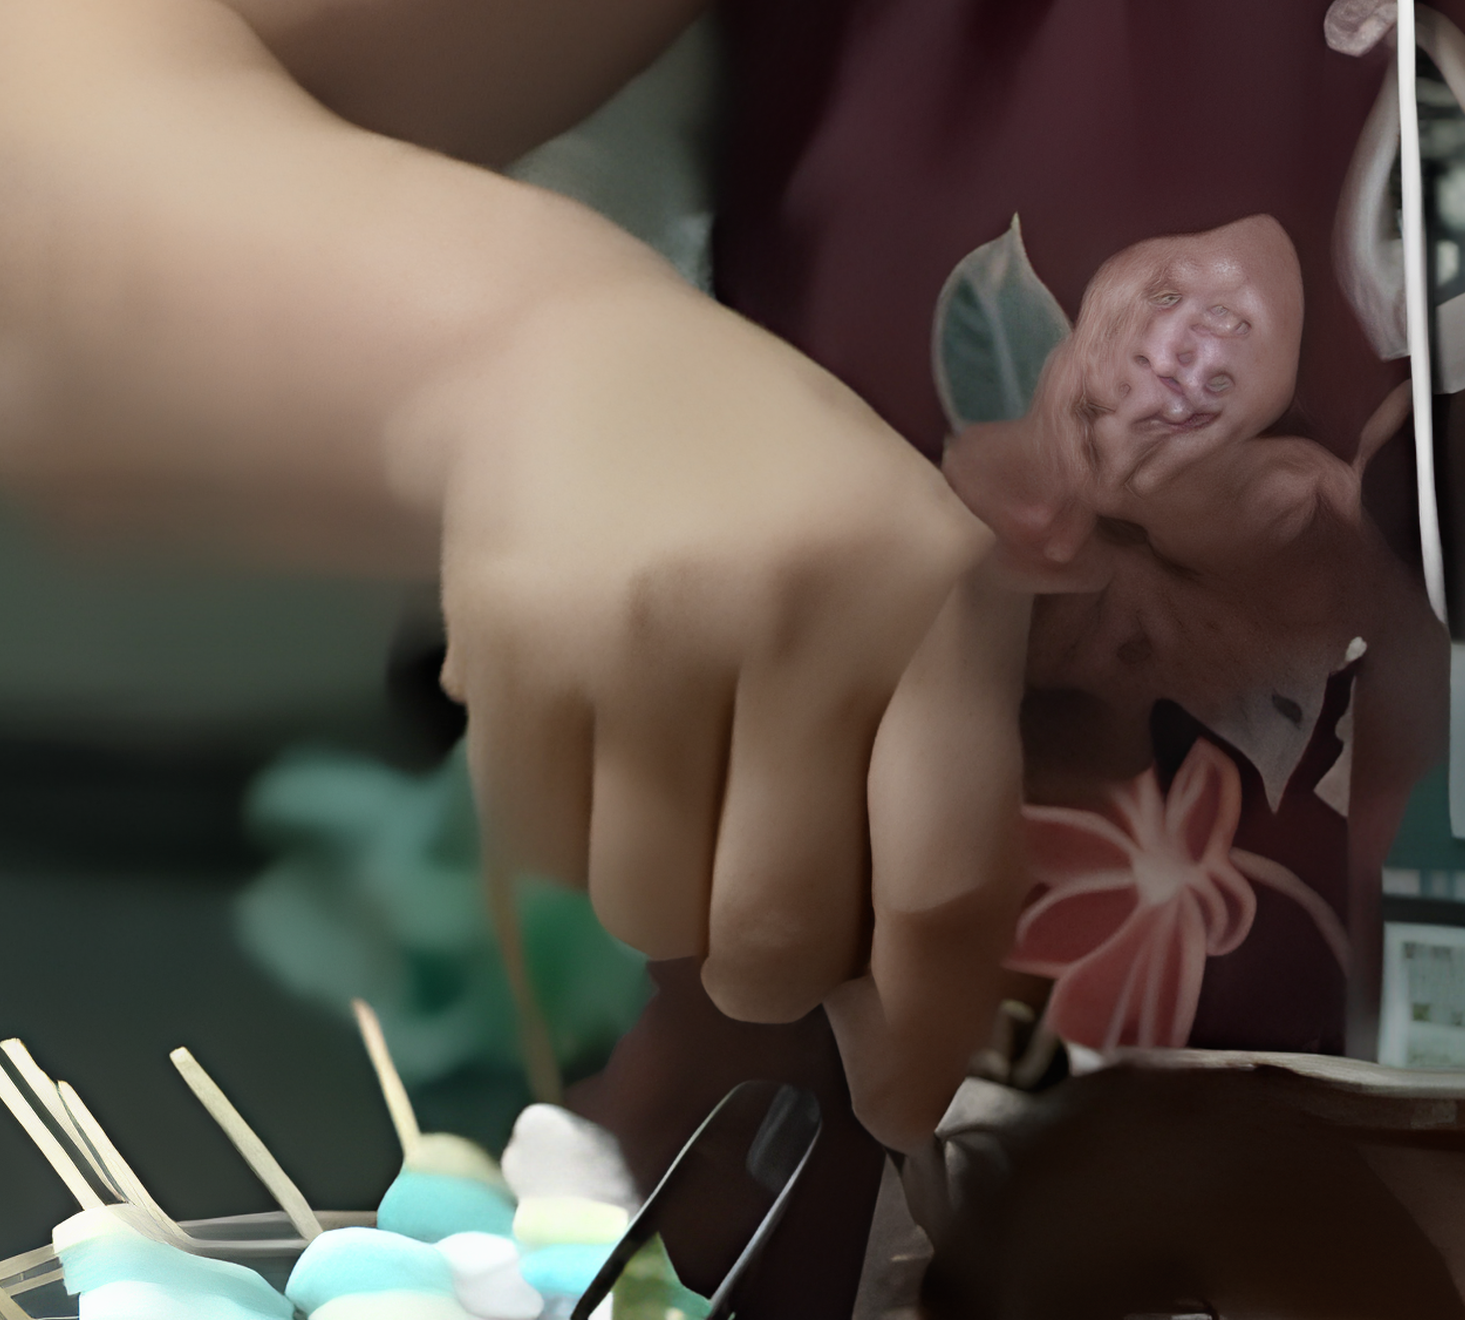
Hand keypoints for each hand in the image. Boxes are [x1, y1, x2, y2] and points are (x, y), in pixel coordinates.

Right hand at [417, 279, 1023, 1144]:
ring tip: (676, 796)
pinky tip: (596, 746)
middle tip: (758, 914)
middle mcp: (801, 619)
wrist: (569, 361)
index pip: (948, 876)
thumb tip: (904, 1022)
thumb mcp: (911, 586)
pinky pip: (550, 860)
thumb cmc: (783, 501)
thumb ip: (937, 774)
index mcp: (939, 606)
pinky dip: (575, 848)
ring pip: (653, 917)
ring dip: (665, 906)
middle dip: (769, 969)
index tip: (899, 1101)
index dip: (928, 1022)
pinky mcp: (516, 654)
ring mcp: (647, 635)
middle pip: (780, 929)